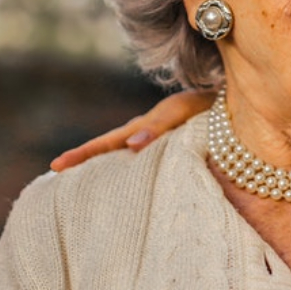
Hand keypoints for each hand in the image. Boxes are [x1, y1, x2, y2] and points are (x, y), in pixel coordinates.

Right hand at [50, 90, 214, 170]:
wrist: (234, 104)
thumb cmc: (209, 106)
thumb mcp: (183, 111)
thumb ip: (158, 126)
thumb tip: (129, 146)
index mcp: (145, 126)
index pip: (108, 142)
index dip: (83, 153)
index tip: (57, 166)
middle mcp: (147, 134)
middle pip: (110, 148)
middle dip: (84, 160)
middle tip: (55, 172)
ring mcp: (157, 141)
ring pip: (125, 154)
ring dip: (105, 167)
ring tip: (81, 185)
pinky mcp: (173, 149)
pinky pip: (146, 161)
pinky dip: (131, 169)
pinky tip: (125, 185)